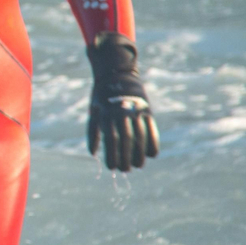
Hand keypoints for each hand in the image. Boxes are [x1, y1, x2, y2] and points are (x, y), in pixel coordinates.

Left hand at [87, 32, 159, 171]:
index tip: (112, 167)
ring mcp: (136, 110)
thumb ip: (93, 132)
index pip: (110, 139)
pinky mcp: (147, 110)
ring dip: (140, 154)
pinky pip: (152, 129)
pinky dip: (153, 142)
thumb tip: (93, 154)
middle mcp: (121, 112)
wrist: (117, 74)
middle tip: (125, 170)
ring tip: (138, 166)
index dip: (112, 155)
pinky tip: (151, 154)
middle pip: (126, 140)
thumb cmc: (102, 97)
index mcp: (106, 113)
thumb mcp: (94, 111)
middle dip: (126, 157)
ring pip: (140, 136)